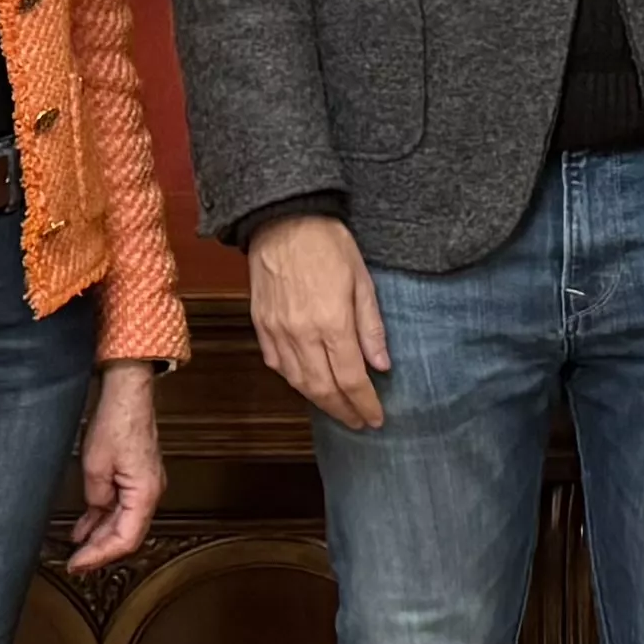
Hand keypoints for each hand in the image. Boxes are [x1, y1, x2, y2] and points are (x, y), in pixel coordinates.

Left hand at [64, 362, 164, 569]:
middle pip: (126, 534)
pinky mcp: (135, 477)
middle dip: (100, 550)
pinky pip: (121, 507)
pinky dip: (102, 519)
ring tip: (77, 549)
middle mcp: (150, 493)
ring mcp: (144, 485)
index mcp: (146, 493)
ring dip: (100, 536)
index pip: (125, 539)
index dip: (100, 555)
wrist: (127, 394)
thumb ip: (96, 498)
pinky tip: (85, 528)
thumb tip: (96, 512)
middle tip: (76, 563)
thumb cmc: (118, 421)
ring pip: (123, 522)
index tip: (78, 563)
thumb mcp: (95, 465)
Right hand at [248, 212, 391, 429]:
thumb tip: (382, 365)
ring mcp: (277, 331)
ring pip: (298, 382)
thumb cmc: (328, 244)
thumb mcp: (362, 280)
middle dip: (343, 411)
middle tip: (359, 422)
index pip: (352, 379)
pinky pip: (277, 364)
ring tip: (338, 409)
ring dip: (319, 401)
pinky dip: (294, 380)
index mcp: (332, 323)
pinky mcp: (261, 325)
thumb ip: (371, 327)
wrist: (283, 220)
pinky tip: (308, 383)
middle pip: (324, 388)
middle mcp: (302, 334)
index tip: (376, 418)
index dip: (365, 404)